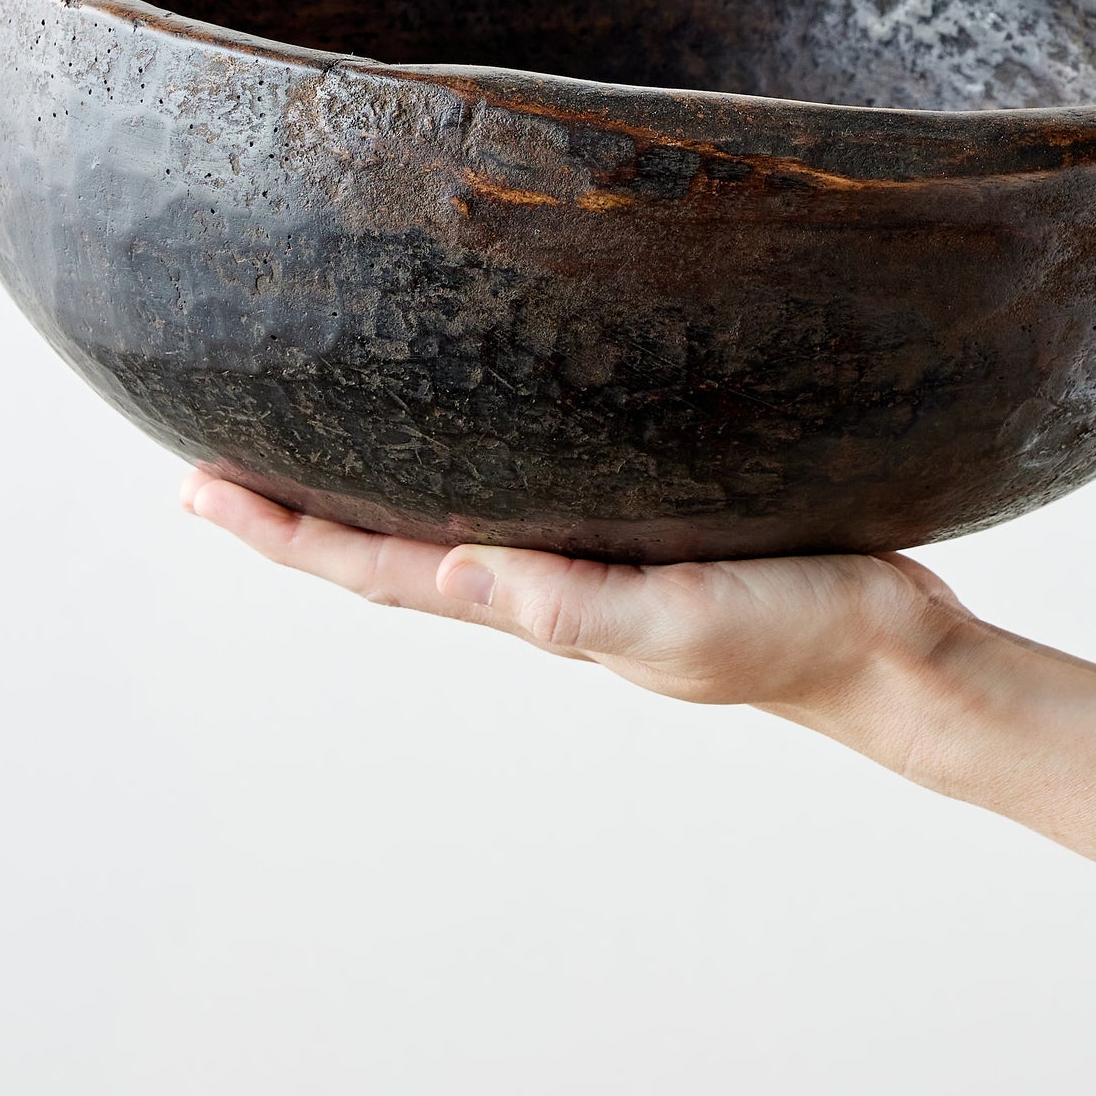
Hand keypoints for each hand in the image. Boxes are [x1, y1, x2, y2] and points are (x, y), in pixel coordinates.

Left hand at [178, 470, 976, 722]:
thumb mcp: (685, 623)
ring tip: (304, 453)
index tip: (197, 493)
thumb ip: (577, 607)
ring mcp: (592, 561)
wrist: (899, 655)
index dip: (286, 537)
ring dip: (368, 500)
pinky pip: (524, 498)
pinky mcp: (645, 527)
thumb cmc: (798, 636)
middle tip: (203, 472)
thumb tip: (456, 577)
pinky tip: (470, 441)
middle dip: (295, 516)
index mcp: (541, 607)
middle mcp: (547, 584)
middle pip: (389, 552)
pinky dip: (466, 477)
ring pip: (447, 527)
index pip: (380, 571)